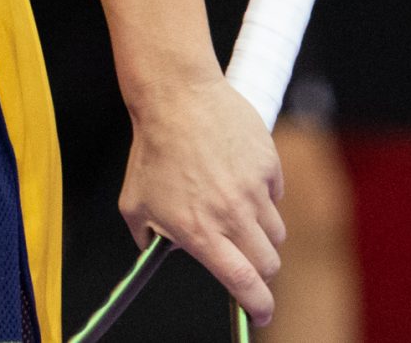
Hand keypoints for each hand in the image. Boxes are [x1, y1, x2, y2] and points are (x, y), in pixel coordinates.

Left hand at [120, 72, 285, 324]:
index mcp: (201, 231)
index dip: (257, 306)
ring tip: (234, 208)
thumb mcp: (134, 202)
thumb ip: (146, 236)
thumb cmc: (152, 148)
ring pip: (276, 231)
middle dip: (262, 271)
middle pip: (269, 264)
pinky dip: (263, 194)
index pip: (243, 283)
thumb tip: (153, 251)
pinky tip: (238, 175)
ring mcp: (254, 189)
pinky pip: (276, 193)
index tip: (260, 313)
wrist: (175, 97)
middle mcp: (232, 215)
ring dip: (261, 232)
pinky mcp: (269, 164)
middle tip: (247, 260)